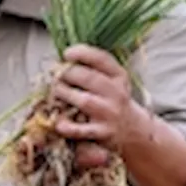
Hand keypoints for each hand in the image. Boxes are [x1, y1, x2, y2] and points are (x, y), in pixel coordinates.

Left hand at [50, 45, 152, 169]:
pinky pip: (80, 130)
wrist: (130, 130)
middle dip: (67, 74)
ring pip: (83, 100)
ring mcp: (109, 113)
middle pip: (88, 78)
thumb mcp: (110, 81)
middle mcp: (117, 93)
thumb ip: (92, 69)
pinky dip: (66, 126)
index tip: (66, 54)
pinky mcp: (102, 133)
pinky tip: (58, 122)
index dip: (82, 53)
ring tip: (56, 94)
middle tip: (56, 77)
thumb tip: (61, 61)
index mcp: (119, 76)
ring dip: (63, 94)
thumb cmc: (110, 100)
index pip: (101, 59)